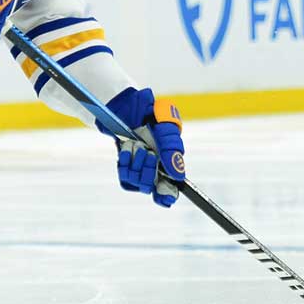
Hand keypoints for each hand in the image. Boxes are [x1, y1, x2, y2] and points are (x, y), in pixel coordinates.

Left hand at [102, 87, 185, 206]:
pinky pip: (124, 177)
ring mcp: (139, 169)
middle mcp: (155, 169)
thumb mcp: (167, 125)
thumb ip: (173, 149)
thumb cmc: (151, 113)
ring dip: (137, 165)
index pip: (171, 187)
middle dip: (150, 172)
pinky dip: (124, 164)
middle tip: (150, 154)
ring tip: (137, 146)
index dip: (168, 195)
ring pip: (138, 183)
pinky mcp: (125, 167)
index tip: (166, 197)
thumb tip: (178, 175)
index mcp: (170, 161)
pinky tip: (126, 150)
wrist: (127, 105)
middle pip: (153, 187)